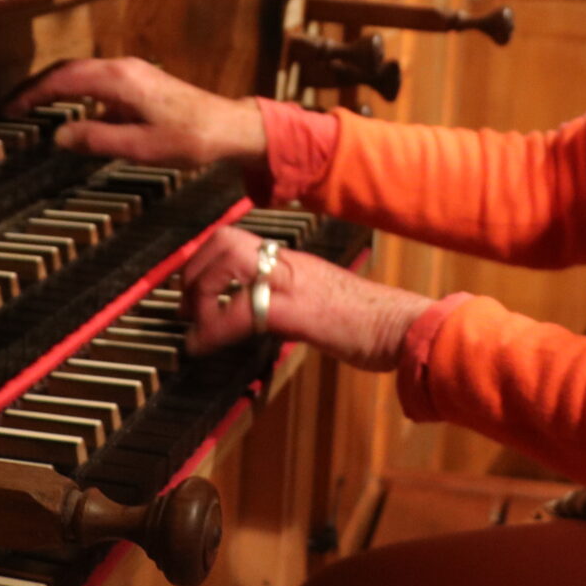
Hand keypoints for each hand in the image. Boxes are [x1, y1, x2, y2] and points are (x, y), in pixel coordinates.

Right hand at [5, 57, 266, 176]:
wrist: (230, 127)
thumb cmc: (192, 137)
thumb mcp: (141, 147)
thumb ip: (98, 139)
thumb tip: (61, 136)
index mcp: (120, 80)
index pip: (63, 79)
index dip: (32, 92)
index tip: (10, 107)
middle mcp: (124, 69)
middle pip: (69, 71)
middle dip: (38, 87)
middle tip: (13, 107)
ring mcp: (133, 74)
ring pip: (83, 74)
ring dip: (57, 89)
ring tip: (34, 108)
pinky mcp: (141, 84)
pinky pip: (99, 83)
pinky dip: (77, 94)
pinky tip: (73, 115)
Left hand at [181, 225, 431, 372]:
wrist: (401, 326)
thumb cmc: (370, 320)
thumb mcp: (321, 301)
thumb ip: (291, 300)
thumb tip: (263, 314)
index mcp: (294, 262)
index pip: (238, 240)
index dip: (205, 258)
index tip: (193, 286)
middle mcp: (289, 265)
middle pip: (226, 241)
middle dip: (194, 269)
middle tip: (184, 303)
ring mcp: (292, 284)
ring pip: (229, 263)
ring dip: (200, 293)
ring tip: (192, 321)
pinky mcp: (296, 311)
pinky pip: (241, 312)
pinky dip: (211, 329)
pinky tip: (200, 346)